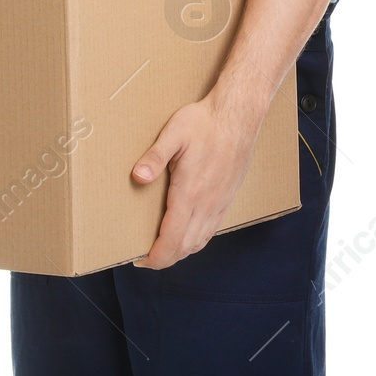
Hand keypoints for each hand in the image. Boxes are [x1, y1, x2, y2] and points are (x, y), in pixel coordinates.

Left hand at [130, 93, 260, 268]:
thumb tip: (138, 177)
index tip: (140, 260)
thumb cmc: (205, 122)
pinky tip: (188, 233)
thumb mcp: (174, 133)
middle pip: (185, 248)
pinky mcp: (227, 198)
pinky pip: (211, 230)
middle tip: (145, 256)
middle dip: (164, 259)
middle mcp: (207, 204)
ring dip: (180, 251)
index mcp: (190, 193)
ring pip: (199, 242)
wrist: (238, 115)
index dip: (155, 257)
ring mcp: (219, 203)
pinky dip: (196, 240)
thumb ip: (155, 157)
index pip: (172, 240)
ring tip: (163, 248)